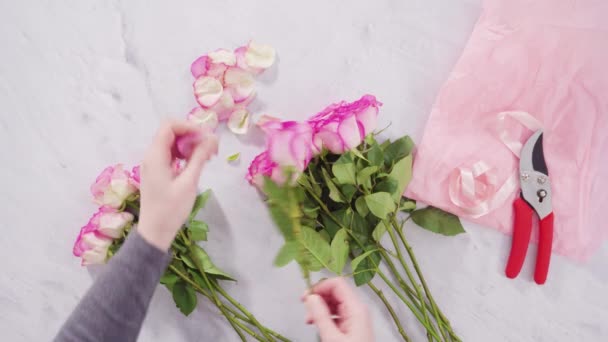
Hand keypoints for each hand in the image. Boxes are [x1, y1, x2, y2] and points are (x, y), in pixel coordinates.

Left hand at [137, 120, 217, 249]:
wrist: (155, 232)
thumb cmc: (171, 209)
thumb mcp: (188, 182)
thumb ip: (199, 157)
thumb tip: (212, 138)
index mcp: (155, 155)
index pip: (170, 125)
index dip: (189, 126)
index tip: (207, 137)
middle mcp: (151, 155)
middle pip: (171, 132)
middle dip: (192, 135)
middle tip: (211, 147)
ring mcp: (153, 163)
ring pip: (173, 143)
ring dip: (190, 145)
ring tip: (208, 156)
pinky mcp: (158, 171)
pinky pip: (171, 154)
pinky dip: (185, 154)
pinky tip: (197, 163)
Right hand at [304, 277, 373, 341]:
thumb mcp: (332, 337)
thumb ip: (320, 315)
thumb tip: (311, 297)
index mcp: (356, 308)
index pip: (337, 284)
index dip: (320, 287)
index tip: (305, 298)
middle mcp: (357, 309)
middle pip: (336, 292)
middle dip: (318, 298)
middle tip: (304, 309)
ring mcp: (355, 317)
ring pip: (334, 303)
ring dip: (320, 308)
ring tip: (309, 321)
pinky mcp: (352, 326)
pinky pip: (336, 314)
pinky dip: (325, 316)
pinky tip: (317, 324)